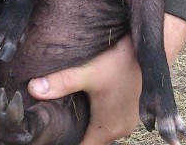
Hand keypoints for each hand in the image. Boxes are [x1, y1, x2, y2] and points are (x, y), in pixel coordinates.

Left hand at [27, 13, 185, 144]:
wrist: (153, 49)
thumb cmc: (122, 62)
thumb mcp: (88, 72)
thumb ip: (60, 82)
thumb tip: (32, 89)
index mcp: (107, 129)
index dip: (65, 142)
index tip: (52, 136)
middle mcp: (120, 129)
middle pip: (92, 139)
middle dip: (76, 132)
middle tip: (56, 121)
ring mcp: (129, 119)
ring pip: (103, 128)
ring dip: (89, 122)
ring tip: (71, 111)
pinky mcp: (133, 107)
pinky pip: (112, 118)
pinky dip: (101, 114)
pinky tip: (89, 99)